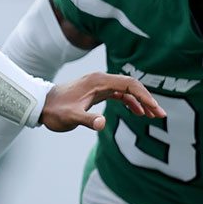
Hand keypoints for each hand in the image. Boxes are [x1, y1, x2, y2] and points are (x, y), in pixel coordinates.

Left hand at [40, 72, 164, 131]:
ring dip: (140, 102)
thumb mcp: (70, 117)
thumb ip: (87, 120)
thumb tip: (102, 124)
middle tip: (160, 115)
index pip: (129, 84)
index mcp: (98, 81)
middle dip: (147, 99)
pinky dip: (130, 102)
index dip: (144, 96)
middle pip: (131, 85)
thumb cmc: (55, 111)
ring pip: (126, 90)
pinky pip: (119, 94)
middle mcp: (100, 80)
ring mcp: (99, 85)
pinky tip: (138, 113)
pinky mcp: (97, 92)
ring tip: (153, 116)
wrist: (42, 106)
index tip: (155, 110)